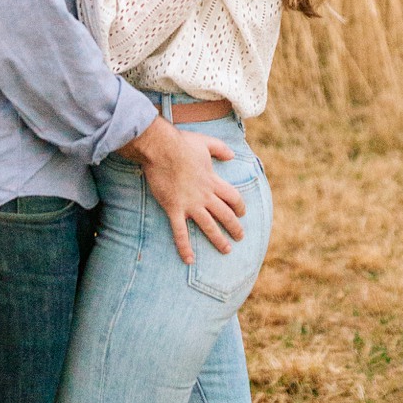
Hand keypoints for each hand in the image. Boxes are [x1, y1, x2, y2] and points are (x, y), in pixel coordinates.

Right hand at [119, 114, 245, 262]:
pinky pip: (180, 232)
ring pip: (208, 226)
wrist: (160, 148)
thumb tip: (232, 155)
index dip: (240, 206)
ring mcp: (190, 204)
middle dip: (234, 227)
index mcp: (213, 181)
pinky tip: (189, 259)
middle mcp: (205, 195)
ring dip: (218, 239)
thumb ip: (220, 148)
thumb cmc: (181, 143)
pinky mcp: (174, 208)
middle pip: (225, 215)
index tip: (242, 213)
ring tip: (226, 249)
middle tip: (240, 237)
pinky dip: (185, 247)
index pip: (233, 197)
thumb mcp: (206, 142)